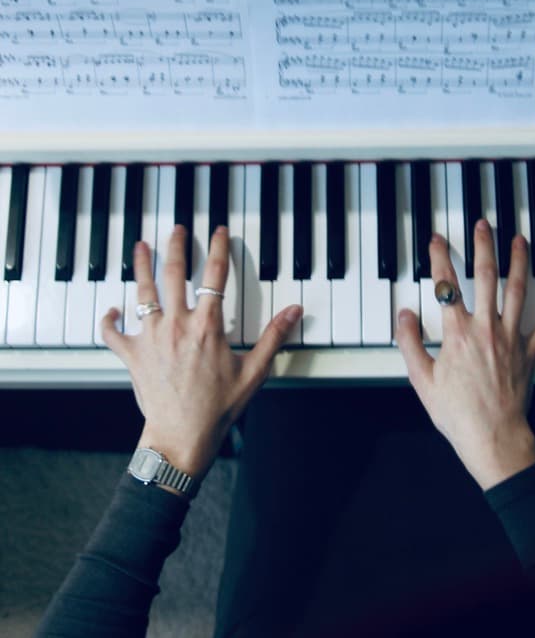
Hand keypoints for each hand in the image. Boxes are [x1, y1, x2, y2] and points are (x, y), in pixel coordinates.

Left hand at [102, 225, 301, 485]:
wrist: (181, 436)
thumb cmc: (217, 407)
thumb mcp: (254, 371)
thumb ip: (274, 337)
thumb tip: (294, 311)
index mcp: (207, 325)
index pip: (215, 275)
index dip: (218, 248)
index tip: (219, 232)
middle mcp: (177, 324)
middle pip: (173, 273)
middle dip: (175, 246)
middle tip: (176, 229)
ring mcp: (151, 337)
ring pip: (142, 292)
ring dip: (140, 266)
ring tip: (140, 247)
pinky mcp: (133, 355)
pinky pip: (113, 333)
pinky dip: (110, 320)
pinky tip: (112, 310)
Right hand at [395, 219, 534, 490]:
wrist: (493, 439)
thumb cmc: (457, 414)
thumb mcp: (421, 380)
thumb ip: (409, 343)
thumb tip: (404, 314)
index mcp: (457, 335)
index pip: (446, 286)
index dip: (439, 258)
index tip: (437, 239)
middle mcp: (486, 330)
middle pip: (486, 277)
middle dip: (484, 247)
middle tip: (483, 225)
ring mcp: (510, 340)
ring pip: (517, 292)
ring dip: (519, 263)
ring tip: (520, 240)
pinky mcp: (528, 354)